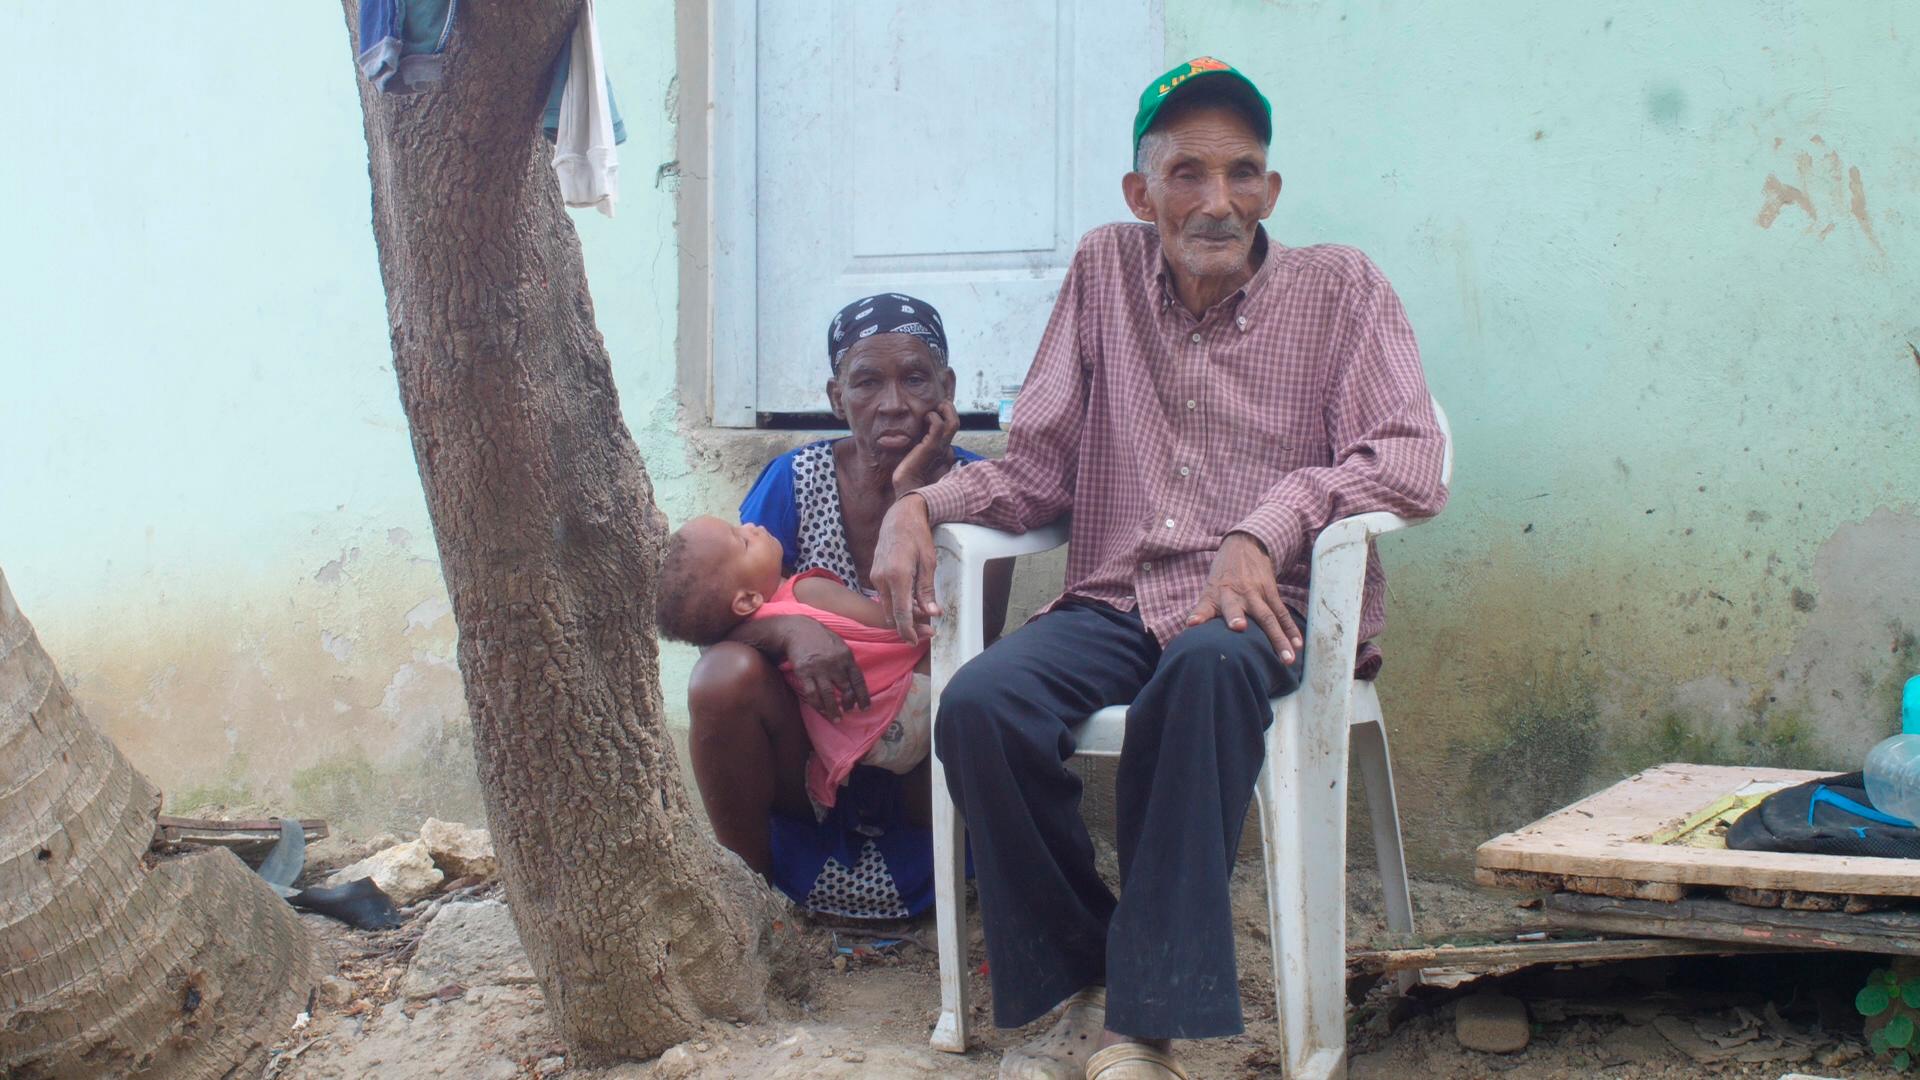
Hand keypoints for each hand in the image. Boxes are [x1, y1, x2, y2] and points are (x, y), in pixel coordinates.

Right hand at [780, 616, 870, 720]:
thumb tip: (854, 680)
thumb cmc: (820, 637)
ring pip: (829, 695)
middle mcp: (835, 664)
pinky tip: (822, 710)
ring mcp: (819, 669)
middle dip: (848, 704)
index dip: (863, 696)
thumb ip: (847, 661)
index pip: (858, 680)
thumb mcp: (839, 644)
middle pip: (845, 690)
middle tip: (848, 712)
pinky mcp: (804, 672)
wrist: (798, 629)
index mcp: (846, 656)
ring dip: (833, 710)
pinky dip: (818, 705)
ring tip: (837, 719)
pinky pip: (812, 693)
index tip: (865, 708)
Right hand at [871, 493, 939, 644]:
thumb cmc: (917, 536)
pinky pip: (885, 596)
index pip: (901, 612)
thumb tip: (932, 613)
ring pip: (888, 606)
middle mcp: (882, 579)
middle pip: (892, 613)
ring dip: (902, 614)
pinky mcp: (874, 575)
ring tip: (921, 615)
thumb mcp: (929, 562)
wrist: (899, 518)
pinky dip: (897, 603)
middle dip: (907, 626)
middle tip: (926, 631)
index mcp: (897, 576)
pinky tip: (912, 601)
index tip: (914, 641)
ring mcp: (875, 577)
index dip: (908, 630)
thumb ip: (927, 590)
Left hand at [891, 402, 959, 493]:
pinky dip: (933, 417)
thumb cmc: (908, 482)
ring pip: (953, 422)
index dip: (943, 418)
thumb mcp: (913, 463)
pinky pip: (939, 425)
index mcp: (942, 454)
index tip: (932, 411)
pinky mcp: (931, 447)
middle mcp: (945, 450)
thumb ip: (916, 453)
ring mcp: (940, 449)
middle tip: (938, 403)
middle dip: (948, 410)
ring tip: (936, 405)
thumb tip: (910, 443)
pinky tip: (925, 416)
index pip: (948, 432)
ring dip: (945, 409)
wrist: (908, 493)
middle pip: (955, 424)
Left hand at [1185, 532, 1302, 662]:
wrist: (1244, 545)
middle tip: (1238, 627)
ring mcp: (1255, 593)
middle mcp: (1235, 594)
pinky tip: (1298, 644)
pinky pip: (1282, 613)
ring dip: (1278, 638)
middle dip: (1236, 617)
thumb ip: (1203, 611)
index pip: (1205, 606)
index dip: (1199, 615)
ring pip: (1267, 617)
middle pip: (1236, 607)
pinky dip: (1290, 630)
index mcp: (1216, 594)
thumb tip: (1191, 632)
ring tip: (1287, 657)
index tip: (1192, 623)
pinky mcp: (1271, 592)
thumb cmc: (1223, 576)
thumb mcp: (1209, 589)